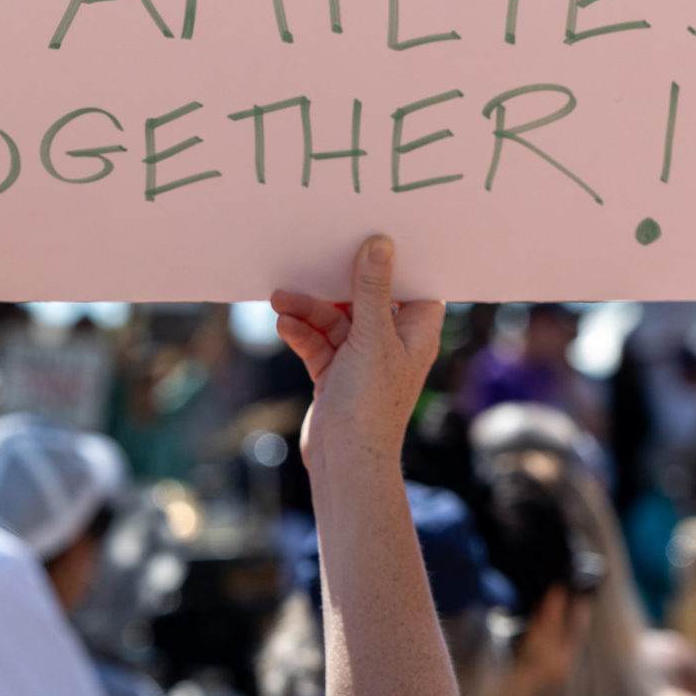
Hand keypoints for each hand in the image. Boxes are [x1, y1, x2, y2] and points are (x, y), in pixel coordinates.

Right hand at [270, 235, 442, 484]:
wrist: (344, 461)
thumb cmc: (370, 402)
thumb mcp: (371, 336)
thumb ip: (371, 288)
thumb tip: (380, 243)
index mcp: (415, 332)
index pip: (412, 285)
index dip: (395, 262)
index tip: (371, 235)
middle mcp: (392, 342)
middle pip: (365, 298)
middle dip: (336, 284)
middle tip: (312, 259)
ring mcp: (362, 359)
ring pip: (335, 319)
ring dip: (309, 309)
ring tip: (280, 297)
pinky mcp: (336, 374)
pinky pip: (318, 342)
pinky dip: (302, 332)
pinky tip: (284, 324)